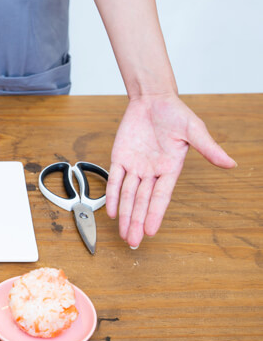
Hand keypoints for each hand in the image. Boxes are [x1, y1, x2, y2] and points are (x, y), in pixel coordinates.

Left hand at [105, 94, 235, 247]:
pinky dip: (112, 196)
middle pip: (142, 201)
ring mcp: (135, 166)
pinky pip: (115, 180)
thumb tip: (230, 163)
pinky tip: (111, 212)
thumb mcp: (194, 130)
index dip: (155, 214)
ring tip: (123, 234)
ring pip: (128, 195)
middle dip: (137, 221)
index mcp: (170, 168)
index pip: (161, 196)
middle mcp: (151, 172)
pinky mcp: (120, 158)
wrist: (152, 99)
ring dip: (125, 215)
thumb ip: (209, 148)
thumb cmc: (175, 113)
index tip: (151, 231)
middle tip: (134, 241)